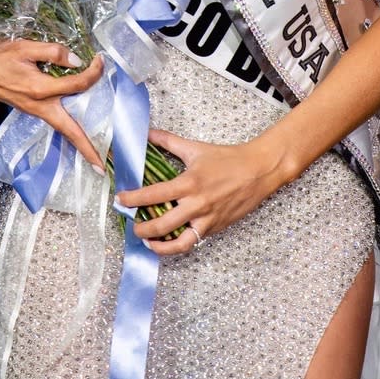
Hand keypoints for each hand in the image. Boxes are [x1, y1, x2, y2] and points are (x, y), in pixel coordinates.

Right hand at [0, 26, 104, 169]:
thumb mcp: (24, 47)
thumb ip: (53, 52)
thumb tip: (76, 60)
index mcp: (39, 90)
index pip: (77, 85)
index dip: (93, 72)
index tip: (101, 60)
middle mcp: (38, 106)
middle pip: (69, 131)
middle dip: (86, 149)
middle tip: (101, 166)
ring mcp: (33, 110)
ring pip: (62, 128)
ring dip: (78, 142)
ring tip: (94, 154)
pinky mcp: (29, 109)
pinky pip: (53, 120)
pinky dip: (68, 126)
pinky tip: (76, 125)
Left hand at [115, 127, 285, 255]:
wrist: (259, 170)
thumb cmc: (227, 158)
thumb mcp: (195, 148)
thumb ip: (169, 141)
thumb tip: (148, 133)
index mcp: (189, 183)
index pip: (153, 194)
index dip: (133, 199)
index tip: (121, 199)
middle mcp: (196, 204)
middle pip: (161, 224)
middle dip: (141, 228)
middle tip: (132, 225)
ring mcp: (207, 220)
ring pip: (178, 243)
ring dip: (158, 245)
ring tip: (148, 242)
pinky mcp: (216, 228)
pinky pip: (193, 242)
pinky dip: (178, 244)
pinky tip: (169, 241)